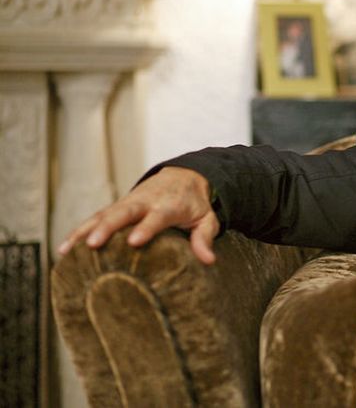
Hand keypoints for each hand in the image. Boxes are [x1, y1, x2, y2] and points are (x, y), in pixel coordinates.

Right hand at [58, 166, 219, 264]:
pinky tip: (64, 249)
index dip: (146, 228)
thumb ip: (205, 238)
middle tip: (92, 244)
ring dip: (85, 230)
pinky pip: (96, 218)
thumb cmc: (196, 204)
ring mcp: (128, 203)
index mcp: (169, 204)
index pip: (157, 216)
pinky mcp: (117, 206)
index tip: (135, 242)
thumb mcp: (207, 219)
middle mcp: (145, 201)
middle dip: (107, 227)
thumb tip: (209, 260)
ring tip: (67, 251)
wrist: (185, 177)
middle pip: (124, 212)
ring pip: (104, 214)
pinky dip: (80, 231)